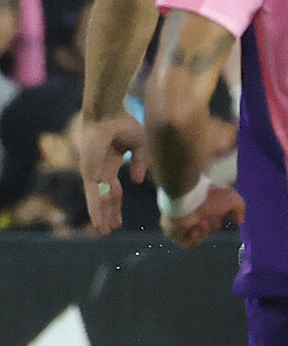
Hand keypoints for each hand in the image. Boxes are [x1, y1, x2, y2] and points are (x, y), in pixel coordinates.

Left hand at [80, 112, 147, 233]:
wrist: (108, 114)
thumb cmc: (124, 123)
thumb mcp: (141, 145)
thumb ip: (141, 163)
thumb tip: (137, 182)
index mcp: (111, 162)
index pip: (114, 189)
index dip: (117, 204)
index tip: (119, 217)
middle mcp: (100, 169)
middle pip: (105, 197)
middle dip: (109, 213)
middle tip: (110, 229)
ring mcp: (93, 172)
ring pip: (98, 200)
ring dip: (102, 216)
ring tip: (104, 231)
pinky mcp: (89, 173)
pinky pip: (93, 196)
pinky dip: (96, 210)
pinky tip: (98, 223)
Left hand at [161, 183, 244, 247]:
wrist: (188, 198)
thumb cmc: (209, 197)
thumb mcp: (232, 199)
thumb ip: (239, 208)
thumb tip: (240, 220)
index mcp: (204, 205)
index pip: (213, 218)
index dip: (218, 219)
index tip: (221, 216)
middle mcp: (193, 213)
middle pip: (207, 228)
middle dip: (211, 225)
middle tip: (208, 218)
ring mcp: (182, 223)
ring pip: (198, 236)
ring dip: (203, 231)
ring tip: (199, 223)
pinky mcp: (173, 231)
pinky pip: (187, 243)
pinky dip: (194, 239)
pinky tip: (194, 229)